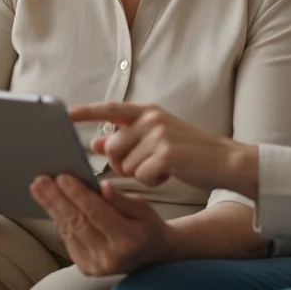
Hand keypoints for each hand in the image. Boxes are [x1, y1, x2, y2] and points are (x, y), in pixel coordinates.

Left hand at [30, 175, 173, 275]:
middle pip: (79, 222)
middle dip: (57, 199)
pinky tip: (50, 204)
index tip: (62, 177)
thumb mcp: (143, 208)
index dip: (79, 194)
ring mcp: (97, 266)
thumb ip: (121, 200)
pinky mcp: (87, 269)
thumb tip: (102, 187)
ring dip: (52, 208)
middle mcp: (111, 256)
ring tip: (39, 188)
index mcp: (129, 239)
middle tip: (40, 180)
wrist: (152, 256)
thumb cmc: (147, 226)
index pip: (98, 213)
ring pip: (70, 231)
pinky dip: (59, 220)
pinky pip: (69, 240)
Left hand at [72, 103, 259, 197]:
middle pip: (112, 147)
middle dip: (121, 164)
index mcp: (148, 112)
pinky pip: (141, 175)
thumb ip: (126, 138)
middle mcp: (151, 118)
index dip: (86, 111)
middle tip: (145, 166)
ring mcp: (159, 134)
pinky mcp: (166, 153)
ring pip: (125, 164)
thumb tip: (95, 141)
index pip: (110, 108)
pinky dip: (152, 182)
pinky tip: (168, 175)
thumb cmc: (188, 153)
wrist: (225, 161)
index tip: (65, 115)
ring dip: (140, 174)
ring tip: (162, 168)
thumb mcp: (156, 140)